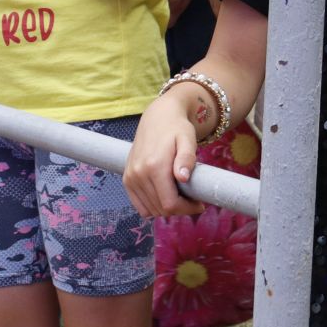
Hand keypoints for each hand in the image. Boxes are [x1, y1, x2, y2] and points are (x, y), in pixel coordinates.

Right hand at [123, 86, 208, 217]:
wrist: (158, 117)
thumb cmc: (177, 128)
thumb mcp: (187, 139)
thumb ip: (187, 158)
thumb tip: (183, 178)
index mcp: (155, 166)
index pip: (170, 204)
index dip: (187, 208)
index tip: (200, 204)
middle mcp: (138, 174)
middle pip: (160, 209)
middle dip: (180, 209)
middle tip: (193, 199)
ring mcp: (130, 177)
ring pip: (150, 210)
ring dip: (167, 208)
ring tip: (181, 196)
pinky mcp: (127, 179)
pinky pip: (139, 205)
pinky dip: (153, 206)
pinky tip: (166, 196)